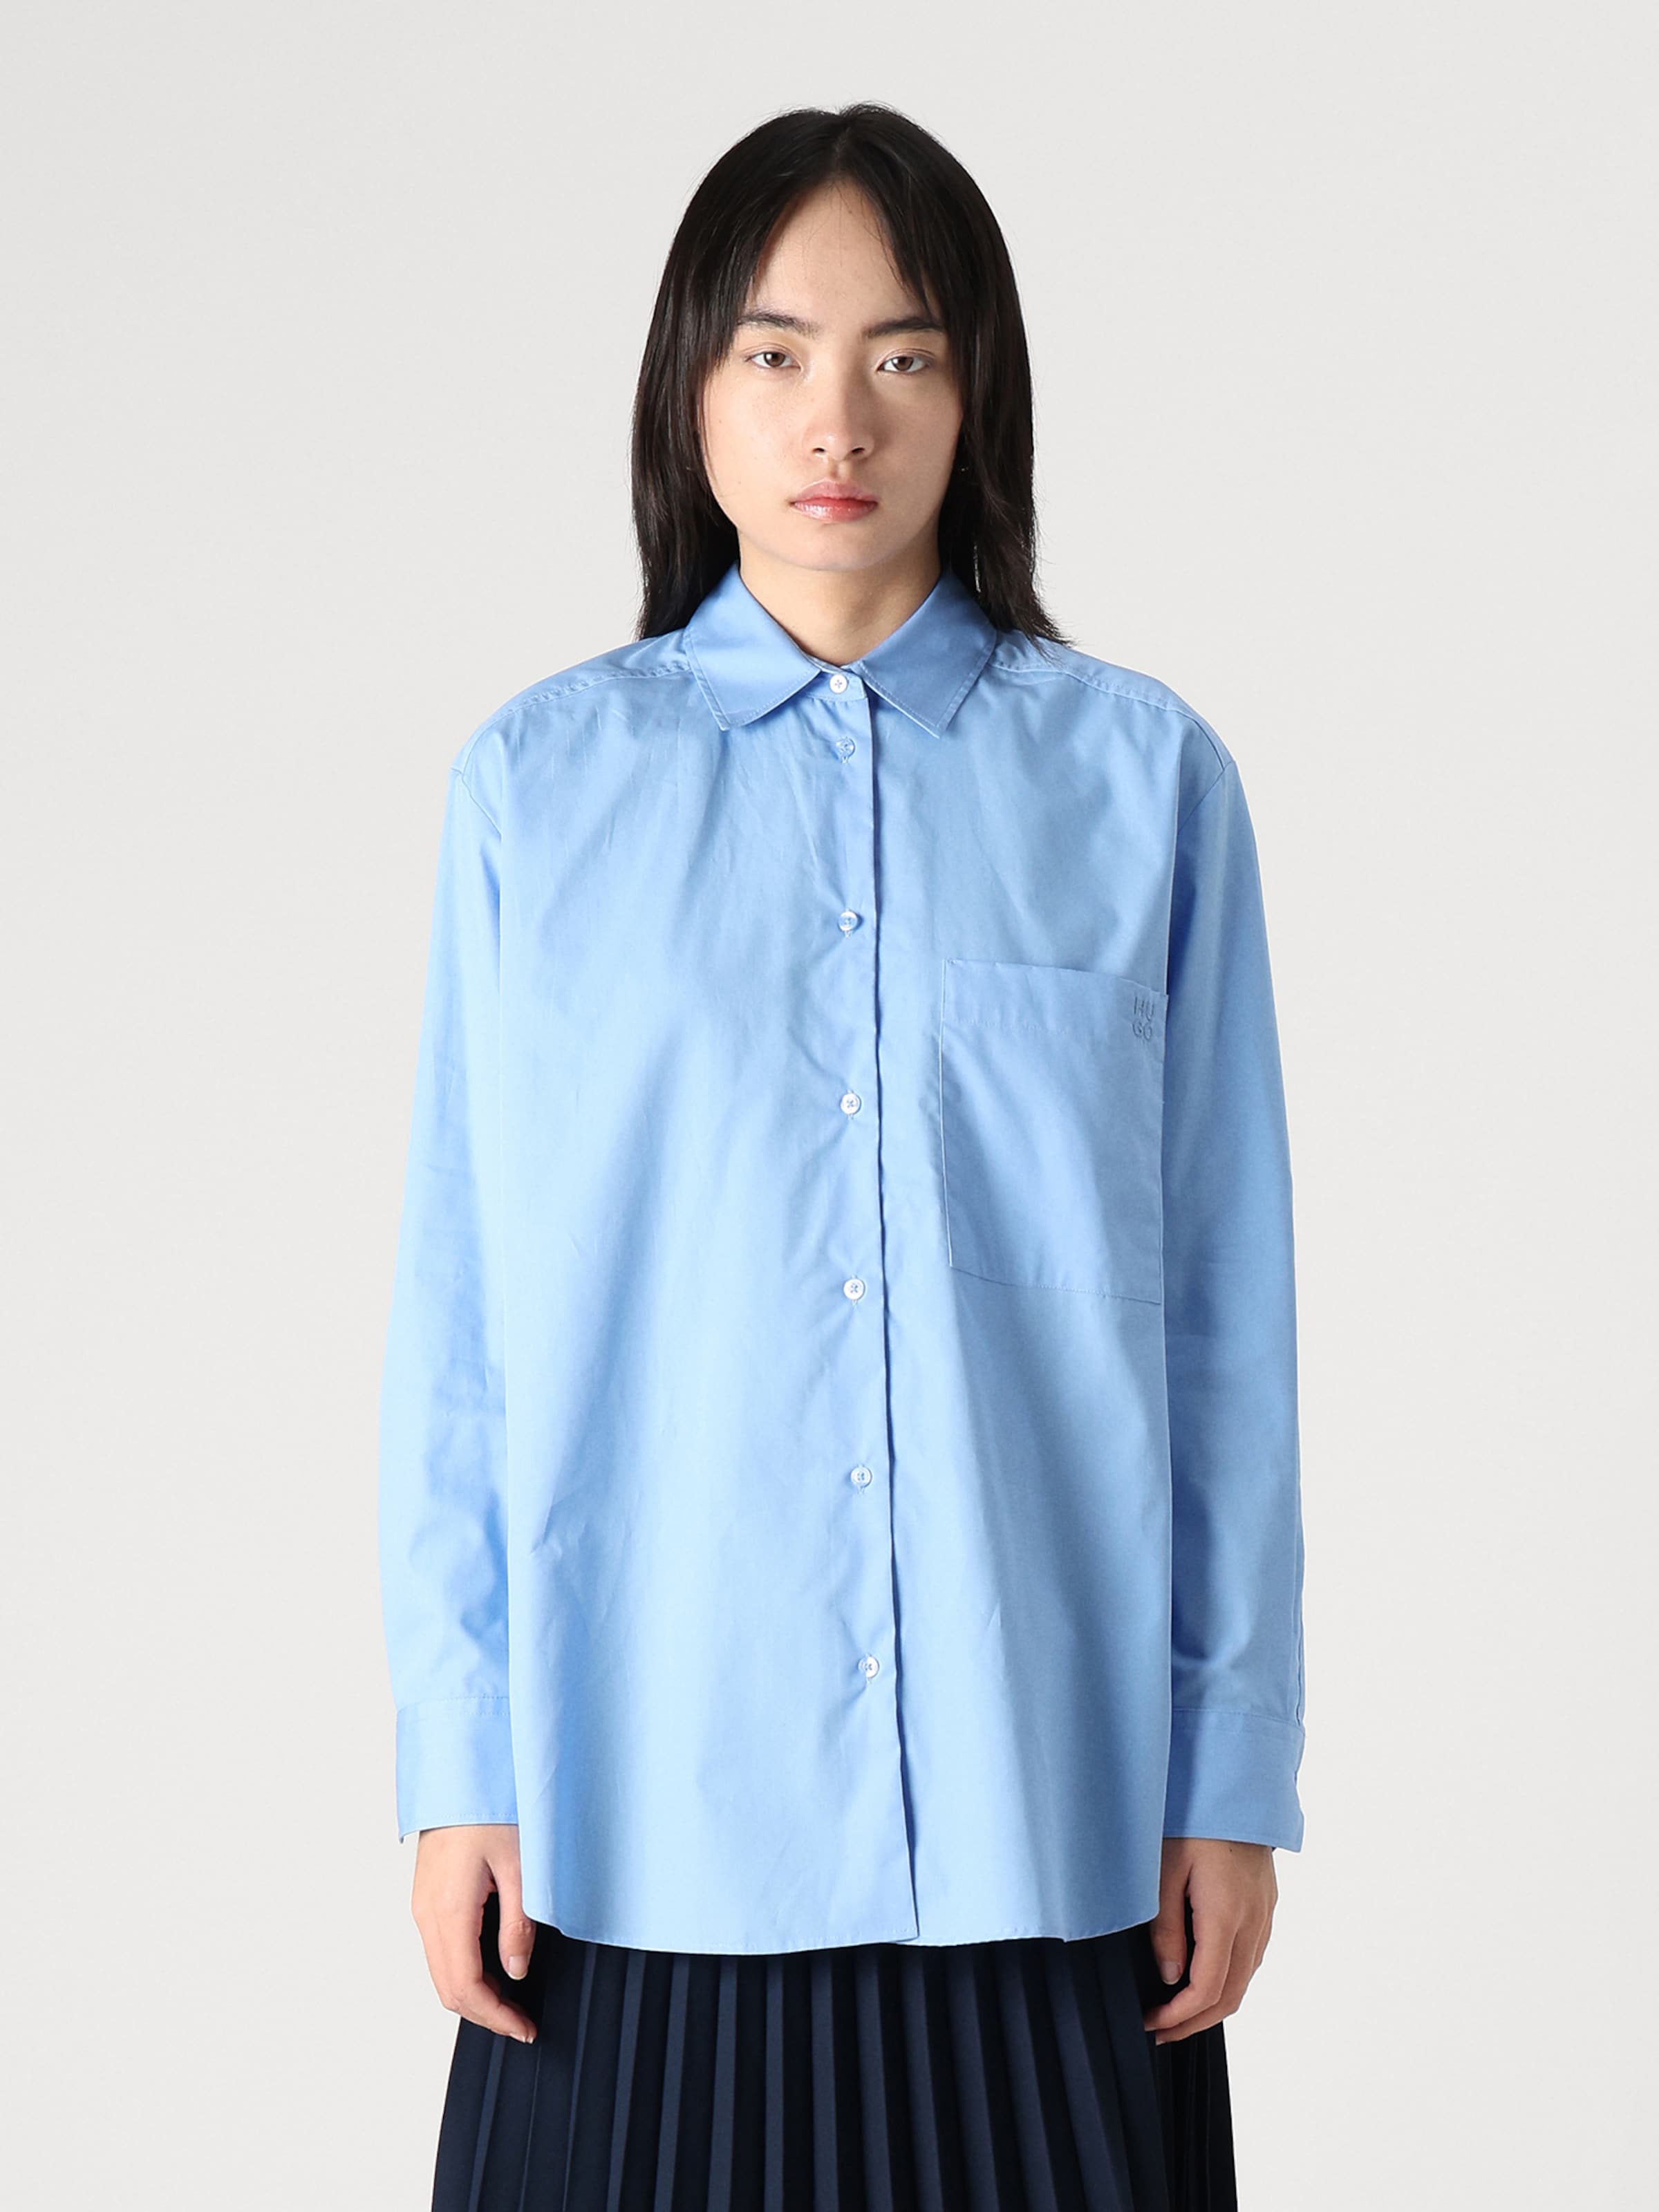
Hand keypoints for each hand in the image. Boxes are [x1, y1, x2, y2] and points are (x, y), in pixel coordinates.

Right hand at [411, 1823, 538, 2042]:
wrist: (461, 1772)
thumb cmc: (491, 1807)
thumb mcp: (520, 1866)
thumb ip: (518, 1925)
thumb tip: (516, 1971)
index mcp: (448, 1910)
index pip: (466, 1987)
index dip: (496, 2017)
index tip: (524, 2029)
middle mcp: (426, 1913)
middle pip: (447, 1989)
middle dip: (484, 2014)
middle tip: (520, 2023)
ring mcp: (422, 1905)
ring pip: (440, 1972)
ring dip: (472, 1995)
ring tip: (509, 2001)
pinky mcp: (426, 1896)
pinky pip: (439, 1949)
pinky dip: (462, 1971)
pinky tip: (491, 1968)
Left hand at [1141, 1836, 1276, 2043]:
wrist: (1236, 1791)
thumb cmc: (1195, 1822)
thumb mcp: (1165, 1869)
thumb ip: (1167, 1926)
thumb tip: (1170, 1976)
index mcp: (1225, 1916)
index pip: (1207, 1988)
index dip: (1179, 2016)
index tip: (1152, 2023)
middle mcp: (1252, 1923)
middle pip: (1231, 1996)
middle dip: (1194, 2022)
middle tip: (1160, 2031)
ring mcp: (1264, 1917)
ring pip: (1245, 1981)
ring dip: (1212, 2005)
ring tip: (1177, 2012)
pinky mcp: (1266, 1909)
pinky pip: (1251, 1959)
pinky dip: (1228, 1982)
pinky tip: (1203, 1978)